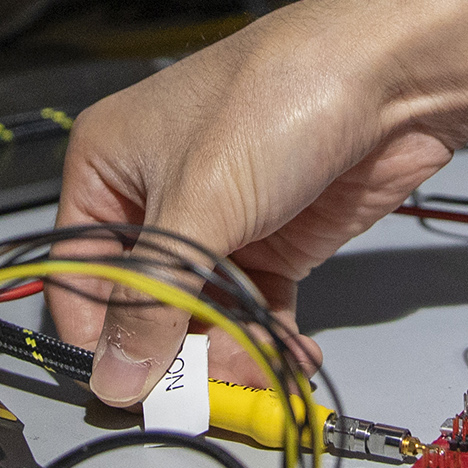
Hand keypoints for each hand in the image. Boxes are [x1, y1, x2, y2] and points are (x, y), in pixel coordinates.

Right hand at [48, 0, 454, 404]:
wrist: (389, 78)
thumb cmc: (278, 98)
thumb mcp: (198, 206)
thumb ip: (153, 299)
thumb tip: (117, 377)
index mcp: (107, 165)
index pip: (78, 272)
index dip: (99, 333)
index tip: (129, 386)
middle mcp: (156, 196)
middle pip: (143, 301)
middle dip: (174, 347)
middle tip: (203, 389)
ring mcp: (217, 222)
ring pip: (201, 314)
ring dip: (227, 349)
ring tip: (256, 367)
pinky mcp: (272, 242)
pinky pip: (253, 310)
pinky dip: (267, 339)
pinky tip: (287, 356)